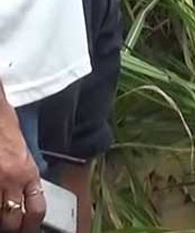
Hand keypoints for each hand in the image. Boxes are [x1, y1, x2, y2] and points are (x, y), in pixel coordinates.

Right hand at [0, 104, 44, 231]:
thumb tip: (24, 193)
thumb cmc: (3, 125)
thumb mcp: (21, 151)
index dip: (32, 223)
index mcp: (27, 171)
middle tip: (10, 227)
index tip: (29, 228)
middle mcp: (11, 179)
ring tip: (2, 217)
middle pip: (11, 220)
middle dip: (10, 227)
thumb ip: (23, 173)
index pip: (36, 208)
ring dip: (0, 218)